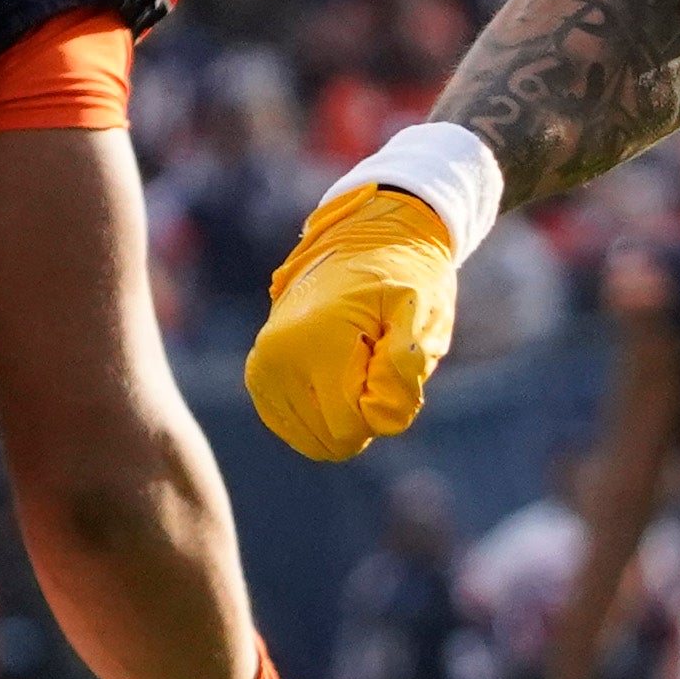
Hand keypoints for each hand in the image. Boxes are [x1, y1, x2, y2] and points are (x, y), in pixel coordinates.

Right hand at [248, 186, 460, 462]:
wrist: (362, 239)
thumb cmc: (400, 275)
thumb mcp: (419, 309)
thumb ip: (404, 366)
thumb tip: (381, 419)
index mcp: (312, 345)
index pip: (351, 428)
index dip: (384, 407)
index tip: (389, 361)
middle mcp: (275, 362)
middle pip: (331, 439)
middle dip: (364, 411)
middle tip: (374, 358)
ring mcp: (262, 371)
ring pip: (315, 439)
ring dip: (345, 409)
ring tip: (356, 357)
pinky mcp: (260, 378)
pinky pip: (297, 427)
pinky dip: (326, 410)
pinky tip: (337, 368)